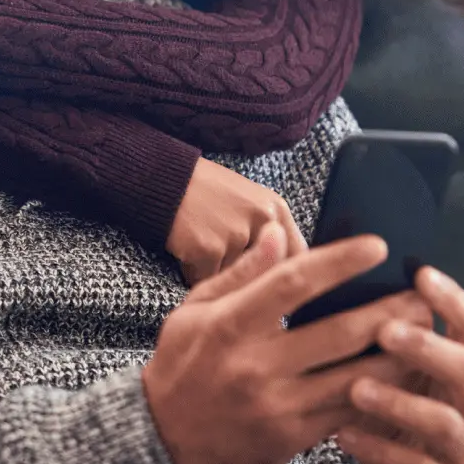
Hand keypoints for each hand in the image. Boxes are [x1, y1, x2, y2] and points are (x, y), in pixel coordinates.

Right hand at [142, 224, 433, 463]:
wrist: (161, 441)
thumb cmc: (181, 364)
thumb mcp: (194, 310)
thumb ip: (241, 274)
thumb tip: (276, 233)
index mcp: (231, 325)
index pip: (294, 284)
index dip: (340, 262)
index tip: (377, 246)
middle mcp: (256, 366)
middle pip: (337, 334)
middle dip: (388, 312)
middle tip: (423, 293)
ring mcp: (277, 406)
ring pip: (352, 379)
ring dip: (396, 357)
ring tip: (429, 335)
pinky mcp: (291, 438)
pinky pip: (346, 413)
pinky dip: (380, 395)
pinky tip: (406, 379)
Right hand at [166, 157, 305, 285]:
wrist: (166, 180)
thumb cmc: (207, 192)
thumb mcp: (248, 201)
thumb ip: (268, 230)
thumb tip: (285, 271)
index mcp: (275, 208)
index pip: (297, 254)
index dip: (283, 273)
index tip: (271, 283)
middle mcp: (262, 220)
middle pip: (264, 271)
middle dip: (247, 278)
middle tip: (225, 262)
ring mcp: (237, 235)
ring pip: (234, 278)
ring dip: (218, 274)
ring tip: (203, 243)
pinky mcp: (209, 249)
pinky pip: (207, 280)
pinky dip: (195, 272)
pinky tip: (189, 249)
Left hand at [336, 268, 463, 463]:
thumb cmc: (401, 405)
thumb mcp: (402, 365)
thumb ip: (389, 322)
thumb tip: (351, 260)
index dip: (453, 298)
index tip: (419, 273)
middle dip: (428, 347)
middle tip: (385, 330)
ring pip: (443, 422)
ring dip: (399, 402)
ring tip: (356, 388)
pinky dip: (379, 451)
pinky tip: (343, 434)